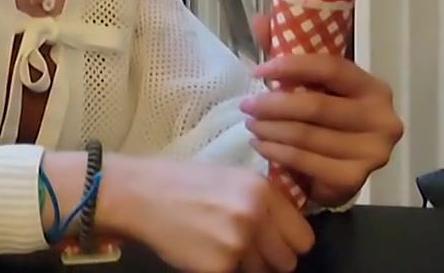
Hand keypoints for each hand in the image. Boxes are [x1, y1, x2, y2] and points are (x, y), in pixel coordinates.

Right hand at [99, 155, 313, 272]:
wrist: (140, 194)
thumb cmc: (183, 183)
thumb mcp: (232, 179)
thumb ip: (263, 202)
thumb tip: (286, 230)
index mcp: (263, 191)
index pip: (303, 237)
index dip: (289, 243)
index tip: (274, 243)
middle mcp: (256, 215)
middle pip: (287, 261)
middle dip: (269, 260)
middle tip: (244, 249)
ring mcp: (238, 242)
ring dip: (245, 266)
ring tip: (218, 246)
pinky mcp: (218, 266)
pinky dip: (220, 269)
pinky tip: (202, 252)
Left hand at [242, 15, 403, 207]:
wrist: (339, 174)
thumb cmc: (326, 121)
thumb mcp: (312, 85)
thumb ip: (289, 51)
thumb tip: (260, 19)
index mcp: (374, 87)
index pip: (331, 68)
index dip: (291, 66)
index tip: (258, 71)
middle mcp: (382, 118)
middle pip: (316, 105)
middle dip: (272, 104)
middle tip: (246, 105)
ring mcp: (372, 152)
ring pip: (306, 135)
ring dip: (270, 129)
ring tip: (250, 124)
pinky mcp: (355, 179)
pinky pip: (305, 161)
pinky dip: (276, 152)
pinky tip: (260, 146)